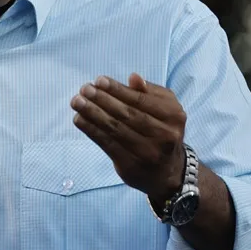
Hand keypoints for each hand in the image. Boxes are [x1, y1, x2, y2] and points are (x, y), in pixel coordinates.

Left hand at [70, 73, 186, 201]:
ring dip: (92, 113)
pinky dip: (91, 130)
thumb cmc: (161, 131)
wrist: (168, 172)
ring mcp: (148, 152)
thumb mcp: (165, 110)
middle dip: (102, 99)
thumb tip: (133, 77)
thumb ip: (150, 93)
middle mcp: (165, 135)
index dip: (118, 89)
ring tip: (77, 102)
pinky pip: (107, 144)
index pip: (141, 100)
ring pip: (115, 129)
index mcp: (174, 116)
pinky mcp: (131, 166)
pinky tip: (79, 119)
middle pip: (127, 114)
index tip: (99, 80)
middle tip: (84, 89)